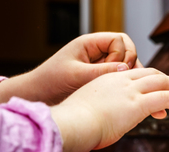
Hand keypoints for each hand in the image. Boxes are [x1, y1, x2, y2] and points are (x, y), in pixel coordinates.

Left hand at [0, 32, 141, 104]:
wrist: (38, 95)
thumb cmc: (51, 81)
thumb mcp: (77, 75)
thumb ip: (102, 71)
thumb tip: (125, 69)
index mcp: (89, 44)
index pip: (119, 40)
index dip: (122, 54)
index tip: (116, 69)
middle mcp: (97, 52)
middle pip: (126, 50)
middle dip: (129, 62)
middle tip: (125, 77)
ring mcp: (100, 64)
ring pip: (125, 63)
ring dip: (128, 74)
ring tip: (125, 86)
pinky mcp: (100, 77)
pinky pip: (118, 75)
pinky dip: (123, 82)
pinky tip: (120, 92)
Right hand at [50, 68, 168, 151]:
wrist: (72, 124)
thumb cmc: (73, 123)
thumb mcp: (85, 110)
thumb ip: (97, 111)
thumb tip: (99, 121)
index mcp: (106, 80)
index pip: (135, 74)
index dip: (150, 79)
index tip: (157, 85)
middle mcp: (120, 81)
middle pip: (152, 74)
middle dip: (168, 81)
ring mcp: (130, 91)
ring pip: (162, 83)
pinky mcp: (139, 104)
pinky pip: (167, 97)